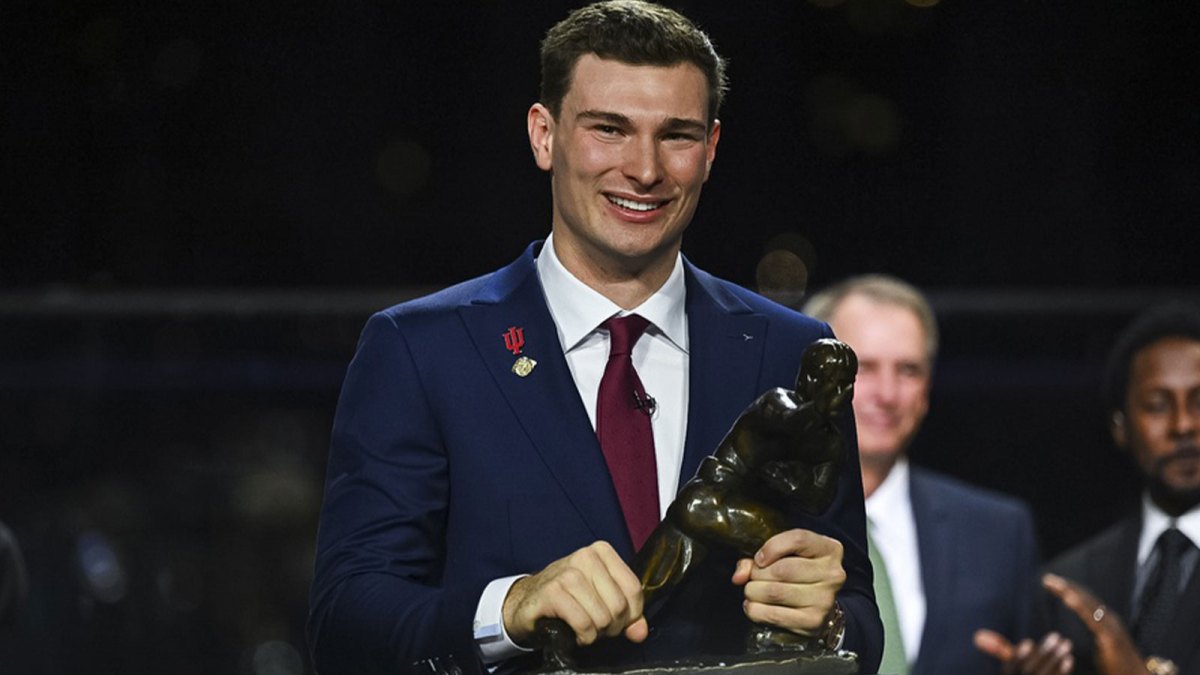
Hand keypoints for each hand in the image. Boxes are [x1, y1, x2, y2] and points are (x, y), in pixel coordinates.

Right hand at [501, 541, 647, 646]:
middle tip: (597, 627)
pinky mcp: (552, 592)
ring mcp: (567, 573)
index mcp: (601, 552)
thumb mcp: (601, 599)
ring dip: (596, 633)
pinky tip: (575, 633)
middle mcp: (585, 557)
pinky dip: (583, 637)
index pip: (634, 590)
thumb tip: (640, 632)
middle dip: (611, 627)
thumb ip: (628, 615)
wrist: (526, 601)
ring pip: (602, 617)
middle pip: (619, 606)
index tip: (617, 621)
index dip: (630, 615)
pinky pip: (583, 624)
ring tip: (584, 629)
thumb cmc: (568, 598)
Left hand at [731, 528, 844, 633]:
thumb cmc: (799, 575)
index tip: (759, 559)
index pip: (798, 539)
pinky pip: (774, 615)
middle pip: (782, 569)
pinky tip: (753, 606)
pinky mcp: (813, 621)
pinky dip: (755, 610)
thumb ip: (759, 559)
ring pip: (775, 592)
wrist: (819, 608)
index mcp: (829, 549)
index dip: (772, 547)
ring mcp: (824, 599)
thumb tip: (739, 576)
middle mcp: (832, 574)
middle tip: (753, 578)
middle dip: (758, 574)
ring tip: (752, 591)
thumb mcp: (786, 556)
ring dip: (754, 592)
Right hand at [974, 629, 1074, 673]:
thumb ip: (997, 650)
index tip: (1028, 642)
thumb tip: (978, 636)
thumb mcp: (1011, 667)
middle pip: (1031, 672)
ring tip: (1066, 644)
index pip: (1012, 669)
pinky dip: (1062, 671)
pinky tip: (1069, 658)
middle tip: (1056, 636)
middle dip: (1044, 653)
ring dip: (1056, 659)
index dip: (1019, 657)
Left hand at [1042, 573, 1146, 674]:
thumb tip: (1081, 623)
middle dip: (1066, 587)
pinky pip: (1093, 619)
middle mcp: (1110, 619)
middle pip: (1085, 598)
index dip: (1068, 589)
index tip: (1050, 582)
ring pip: (1089, 605)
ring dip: (1071, 592)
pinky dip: (1081, 607)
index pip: (1085, 599)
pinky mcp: (1111, 638)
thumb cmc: (1119, 666)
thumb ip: (1094, 630)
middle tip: (1046, 579)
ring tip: (1056, 584)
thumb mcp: (1103, 644)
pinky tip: (1068, 598)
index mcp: (1106, 620)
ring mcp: (1111, 627)